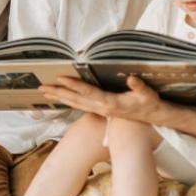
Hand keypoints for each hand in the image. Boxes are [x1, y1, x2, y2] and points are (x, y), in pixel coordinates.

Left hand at [40, 75, 168, 122]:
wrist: (153, 117)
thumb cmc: (149, 103)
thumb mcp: (147, 94)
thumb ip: (139, 86)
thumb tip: (131, 78)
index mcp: (110, 103)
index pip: (88, 92)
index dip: (74, 85)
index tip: (60, 78)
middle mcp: (102, 108)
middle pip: (76, 99)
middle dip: (58, 93)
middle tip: (42, 87)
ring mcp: (100, 110)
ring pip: (75, 104)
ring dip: (60, 97)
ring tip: (45, 92)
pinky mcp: (100, 110)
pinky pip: (80, 105)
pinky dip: (69, 100)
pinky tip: (61, 97)